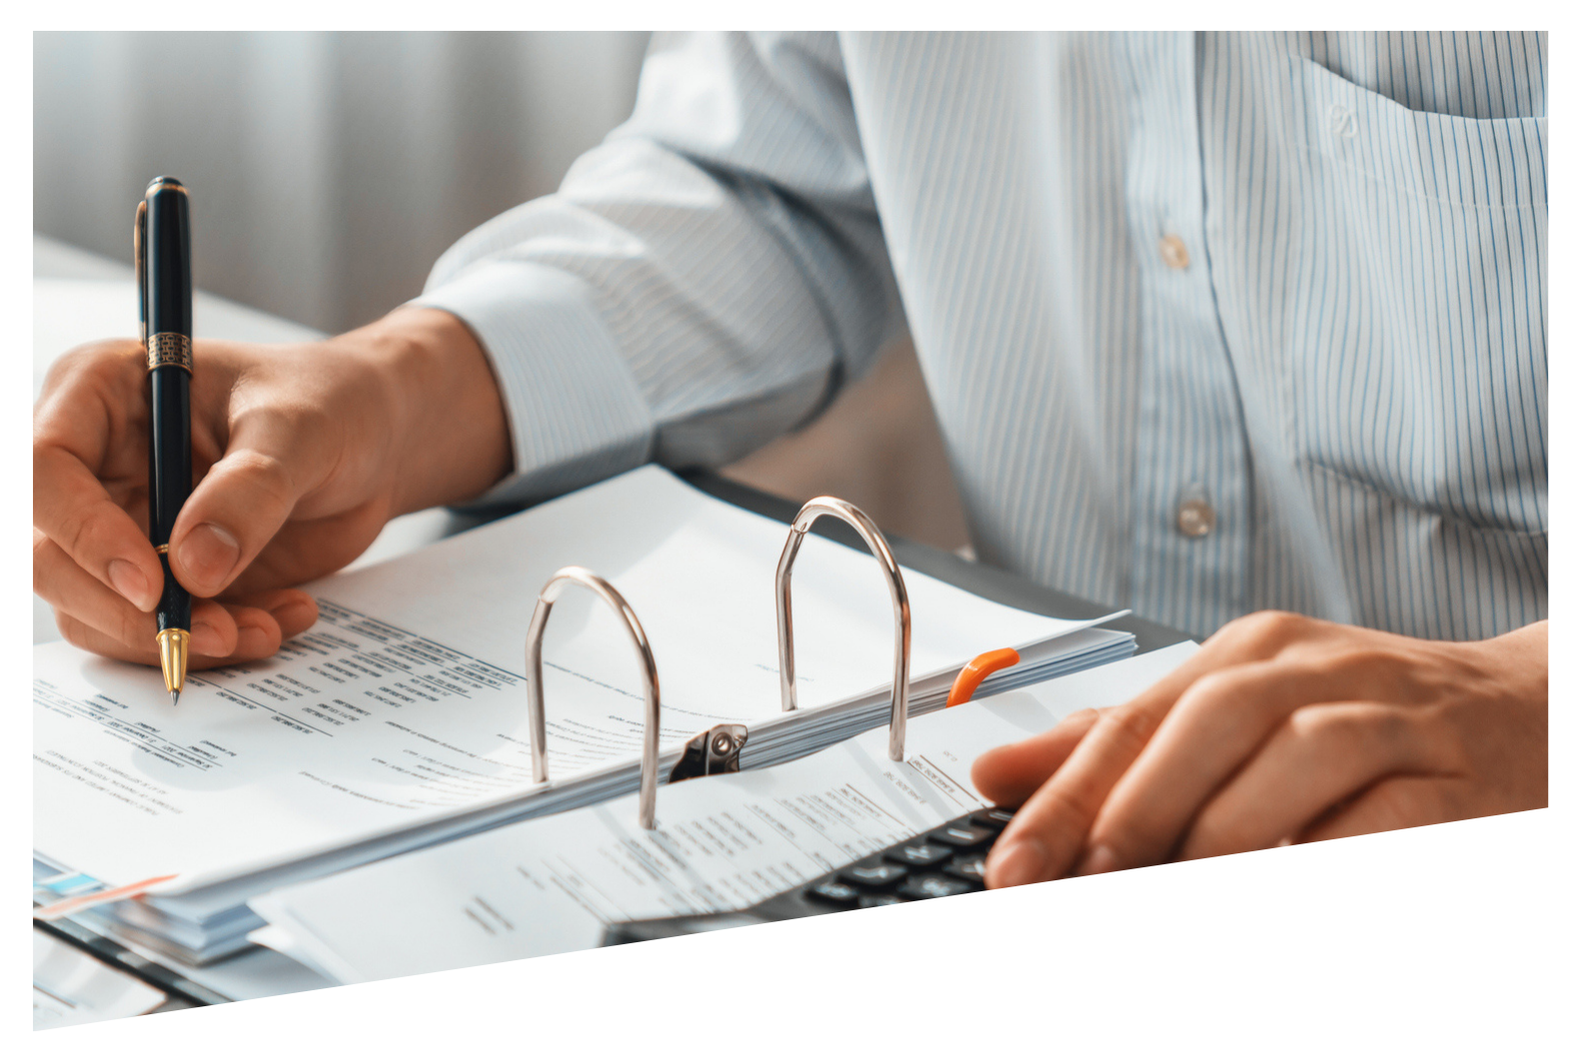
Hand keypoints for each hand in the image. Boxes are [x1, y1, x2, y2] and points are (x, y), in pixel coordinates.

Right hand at [33, 306, 510, 668]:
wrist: (374, 441)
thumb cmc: (331, 403)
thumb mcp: (302, 429)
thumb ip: (250, 490)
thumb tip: (193, 569)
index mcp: (101, 393)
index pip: (46, 470)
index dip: (84, 534)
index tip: (153, 586)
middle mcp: (95, 466)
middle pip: (51, 558)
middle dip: (130, 614)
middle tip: (218, 634)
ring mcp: (123, 527)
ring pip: (100, 611)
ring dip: (180, 639)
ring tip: (268, 629)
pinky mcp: (165, 577)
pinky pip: (160, 630)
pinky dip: (218, 643)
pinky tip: (284, 618)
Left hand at [971, 612, 1546, 885]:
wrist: (1523, 713)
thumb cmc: (1363, 720)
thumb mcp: (1232, 718)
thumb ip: (1120, 747)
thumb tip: (995, 773)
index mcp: (1244, 655)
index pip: (1132, 719)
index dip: (1065, 797)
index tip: (1014, 868)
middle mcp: (1310, 671)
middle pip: (1203, 728)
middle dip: (1134, 816)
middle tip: (1088, 886)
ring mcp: (1387, 716)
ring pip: (1293, 761)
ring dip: (1224, 837)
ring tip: (1170, 895)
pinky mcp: (1453, 777)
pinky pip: (1384, 818)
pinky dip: (1326, 856)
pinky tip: (1282, 888)